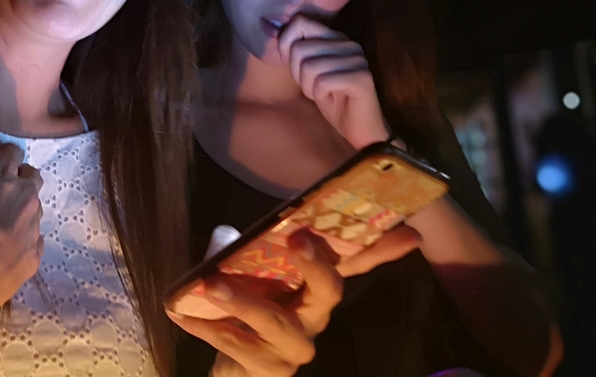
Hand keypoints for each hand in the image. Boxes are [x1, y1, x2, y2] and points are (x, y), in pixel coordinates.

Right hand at [0, 71, 43, 351]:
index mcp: (8, 168)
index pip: (11, 154)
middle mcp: (29, 193)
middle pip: (27, 180)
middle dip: (11, 186)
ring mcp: (34, 229)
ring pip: (30, 212)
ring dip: (14, 214)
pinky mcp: (34, 260)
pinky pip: (30, 244)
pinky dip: (16, 245)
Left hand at [168, 226, 421, 376]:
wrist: (232, 370)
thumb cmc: (244, 308)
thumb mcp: (243, 271)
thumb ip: (238, 249)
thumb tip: (226, 232)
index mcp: (314, 286)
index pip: (354, 263)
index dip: (382, 249)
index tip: (411, 233)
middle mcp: (314, 315)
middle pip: (330, 290)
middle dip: (317, 265)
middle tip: (297, 240)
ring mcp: (295, 347)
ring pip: (278, 323)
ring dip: (245, 302)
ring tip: (213, 284)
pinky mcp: (270, 371)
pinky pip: (243, 350)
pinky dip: (212, 330)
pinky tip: (184, 315)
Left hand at [277, 14, 388, 149]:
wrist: (358, 128)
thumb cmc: (331, 99)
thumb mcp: (307, 70)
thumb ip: (296, 49)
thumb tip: (270, 26)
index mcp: (336, 37)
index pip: (300, 22)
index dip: (286, 44)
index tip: (292, 64)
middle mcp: (349, 43)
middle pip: (300, 48)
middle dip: (298, 73)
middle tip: (313, 86)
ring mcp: (357, 59)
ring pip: (309, 66)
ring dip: (309, 86)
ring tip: (323, 93)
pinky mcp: (361, 78)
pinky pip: (322, 82)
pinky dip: (319, 94)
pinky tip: (332, 98)